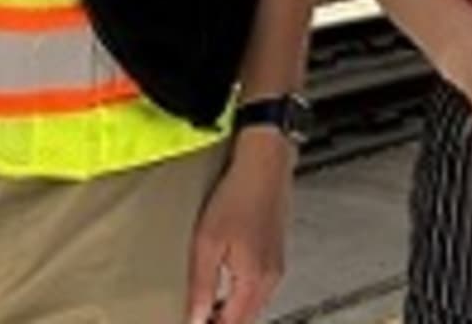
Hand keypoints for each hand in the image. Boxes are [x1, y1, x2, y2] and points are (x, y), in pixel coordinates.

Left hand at [186, 134, 292, 323]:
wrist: (265, 164)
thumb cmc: (238, 196)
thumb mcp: (207, 242)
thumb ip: (202, 285)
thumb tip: (195, 317)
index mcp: (254, 280)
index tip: (194, 323)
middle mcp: (271, 277)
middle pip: (247, 318)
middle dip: (224, 322)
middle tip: (198, 318)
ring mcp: (277, 265)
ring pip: (255, 304)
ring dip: (233, 312)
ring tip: (208, 309)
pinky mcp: (276, 253)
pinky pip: (261, 288)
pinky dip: (243, 296)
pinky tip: (226, 286)